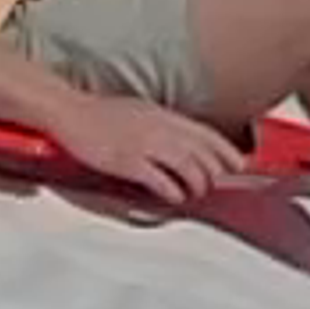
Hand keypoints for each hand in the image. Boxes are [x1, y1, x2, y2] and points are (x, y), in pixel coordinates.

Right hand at [46, 87, 242, 203]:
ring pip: (186, 164)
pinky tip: (176, 196)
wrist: (70, 112)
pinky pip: (159, 178)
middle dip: (215, 170)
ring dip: (196, 182)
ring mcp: (144, 143)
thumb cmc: (100, 114)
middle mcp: (158, 127)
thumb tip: (181, 141)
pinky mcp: (128, 160)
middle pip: (201, 150)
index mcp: (162, 115)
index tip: (239, 163)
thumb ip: (162, 124)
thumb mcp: (139, 111)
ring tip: (196, 192)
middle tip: (219, 183)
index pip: (205, 133)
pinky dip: (172, 190)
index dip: (225, 150)